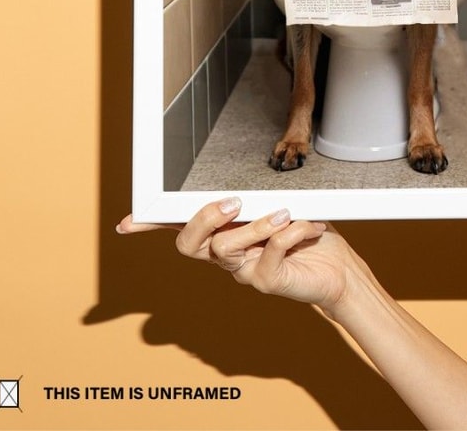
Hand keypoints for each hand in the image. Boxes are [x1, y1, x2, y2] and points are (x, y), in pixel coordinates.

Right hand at [117, 199, 352, 314]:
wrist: (339, 268)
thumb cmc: (306, 234)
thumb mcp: (277, 208)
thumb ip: (257, 200)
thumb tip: (244, 184)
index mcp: (224, 235)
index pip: (181, 230)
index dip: (152, 226)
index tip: (127, 221)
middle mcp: (227, 257)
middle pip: (190, 245)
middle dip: (204, 219)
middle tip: (233, 202)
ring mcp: (244, 272)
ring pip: (228, 248)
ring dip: (256, 225)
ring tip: (284, 213)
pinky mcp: (269, 282)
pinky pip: (269, 254)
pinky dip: (289, 233)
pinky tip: (308, 226)